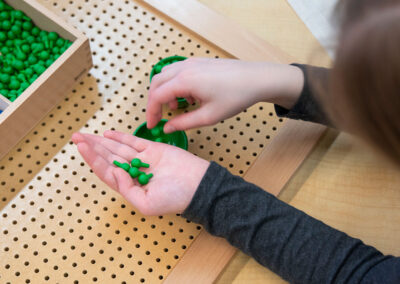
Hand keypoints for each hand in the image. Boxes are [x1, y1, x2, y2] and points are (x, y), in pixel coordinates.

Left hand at [72, 131, 209, 215]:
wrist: (198, 185)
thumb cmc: (176, 198)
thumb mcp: (146, 204)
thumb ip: (127, 189)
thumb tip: (115, 171)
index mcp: (131, 187)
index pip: (106, 171)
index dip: (92, 160)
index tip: (81, 148)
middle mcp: (135, 172)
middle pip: (108, 158)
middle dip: (92, 148)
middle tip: (76, 137)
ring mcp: (144, 159)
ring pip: (118, 148)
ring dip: (101, 141)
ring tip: (86, 135)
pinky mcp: (154, 149)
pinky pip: (134, 141)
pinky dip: (120, 137)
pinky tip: (107, 134)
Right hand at [147, 58, 303, 132]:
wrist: (257, 79)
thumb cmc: (236, 96)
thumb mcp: (209, 116)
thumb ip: (184, 123)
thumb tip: (167, 128)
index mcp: (184, 81)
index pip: (156, 96)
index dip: (151, 112)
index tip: (152, 125)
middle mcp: (184, 68)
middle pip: (157, 83)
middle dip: (153, 101)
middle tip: (158, 117)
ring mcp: (192, 62)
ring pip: (166, 75)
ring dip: (165, 92)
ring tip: (176, 108)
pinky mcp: (200, 62)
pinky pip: (178, 71)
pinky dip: (175, 84)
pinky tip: (189, 97)